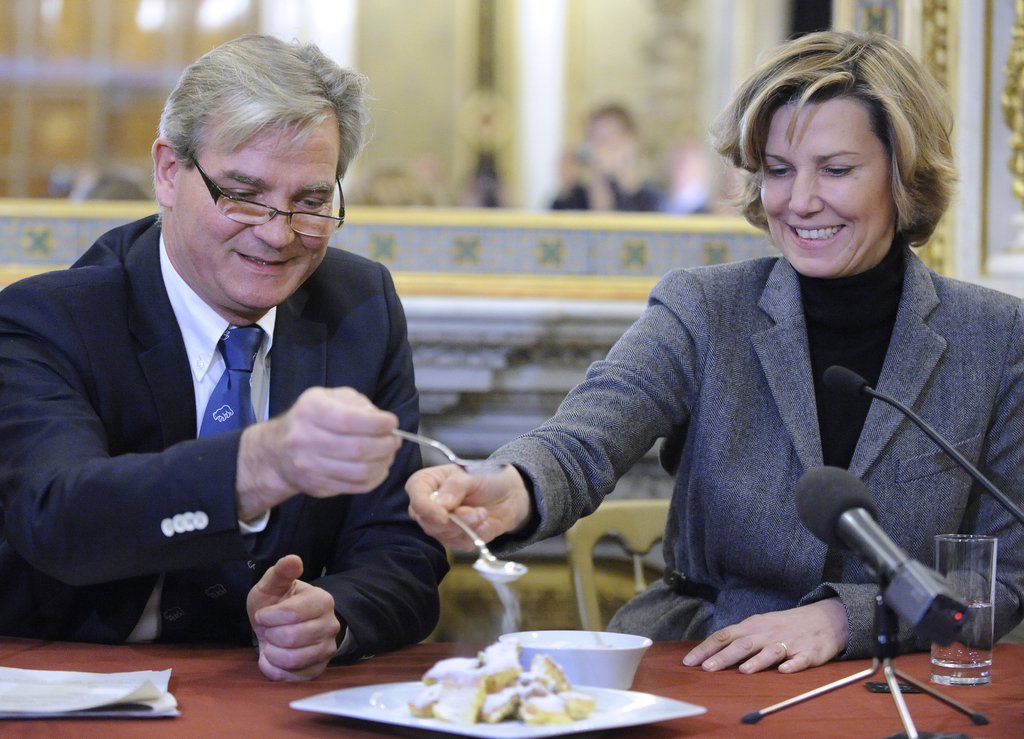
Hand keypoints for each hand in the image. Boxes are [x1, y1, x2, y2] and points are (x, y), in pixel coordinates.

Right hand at [235, 386, 400, 518]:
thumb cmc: (312, 419)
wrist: (278, 450)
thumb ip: (357, 404)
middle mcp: (306, 439)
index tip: (391, 423)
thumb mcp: (330, 398)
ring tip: (389, 453)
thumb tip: (383, 422)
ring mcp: (310, 466)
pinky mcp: (318, 486)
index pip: (349, 420)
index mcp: (310, 410)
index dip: (377, 423)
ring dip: (384, 462)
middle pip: (358, 448)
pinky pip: (356, 487)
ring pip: (360, 471)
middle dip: (386, 444)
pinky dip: (376, 478)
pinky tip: (380, 467)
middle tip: (395, 440)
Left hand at [247, 554, 341, 681]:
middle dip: (270, 635)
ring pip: (293, 660)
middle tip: (269, 630)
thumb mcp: (272, 585)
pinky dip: (275, 670)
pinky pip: (292, 678)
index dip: (269, 617)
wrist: (282, 627)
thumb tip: (293, 559)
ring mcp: (327, 649)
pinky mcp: (319, 670)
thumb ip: (280, 572)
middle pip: (291, 639)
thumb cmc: (276, 604)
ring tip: (271, 644)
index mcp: (322, 600)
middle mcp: (331, 625)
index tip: (263, 614)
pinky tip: (274, 658)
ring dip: (272, 653)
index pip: (293, 614)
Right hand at [406, 464, 531, 548]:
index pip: (416, 497)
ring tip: (484, 513)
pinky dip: (476, 535)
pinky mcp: (457, 539)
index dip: (426, 509)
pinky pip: (461, 544)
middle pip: (428, 523)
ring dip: (467, 527)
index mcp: (427, 483)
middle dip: (453, 522)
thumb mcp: (473, 474)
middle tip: (477, 513)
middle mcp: (429, 506)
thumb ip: (456, 486)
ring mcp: (441, 525)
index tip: (443, 516)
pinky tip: (486, 524)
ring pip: (444, 536)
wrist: (510, 493)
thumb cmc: (486, 477)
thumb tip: (441, 504)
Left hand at [681, 599, 848, 673]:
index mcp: (752, 627)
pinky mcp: (809, 652)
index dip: (706, 648)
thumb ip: (737, 639)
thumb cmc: (783, 625)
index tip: (689, 662)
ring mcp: (788, 642)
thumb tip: (710, 653)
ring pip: (770, 651)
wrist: (824, 618)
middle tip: (707, 668)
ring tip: (743, 671)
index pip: (724, 635)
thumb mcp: (758, 626)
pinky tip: (784, 670)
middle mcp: (767, 633)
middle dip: (724, 657)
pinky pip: (800, 659)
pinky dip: (792, 665)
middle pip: (743, 644)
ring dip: (757, 661)